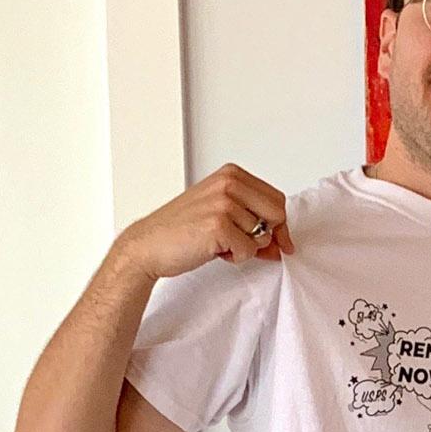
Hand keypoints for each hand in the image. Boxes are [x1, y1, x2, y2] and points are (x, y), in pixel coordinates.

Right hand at [113, 163, 295, 279]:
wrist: (148, 246)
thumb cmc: (181, 230)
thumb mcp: (221, 215)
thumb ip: (253, 221)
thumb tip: (282, 243)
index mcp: (231, 174)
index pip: (276, 199)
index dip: (279, 224)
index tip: (278, 240)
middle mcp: (229, 183)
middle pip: (278, 214)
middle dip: (267, 235)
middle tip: (242, 243)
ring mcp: (224, 203)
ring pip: (263, 235)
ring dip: (244, 248)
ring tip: (218, 243)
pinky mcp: (218, 225)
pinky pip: (249, 250)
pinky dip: (234, 257)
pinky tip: (214, 250)